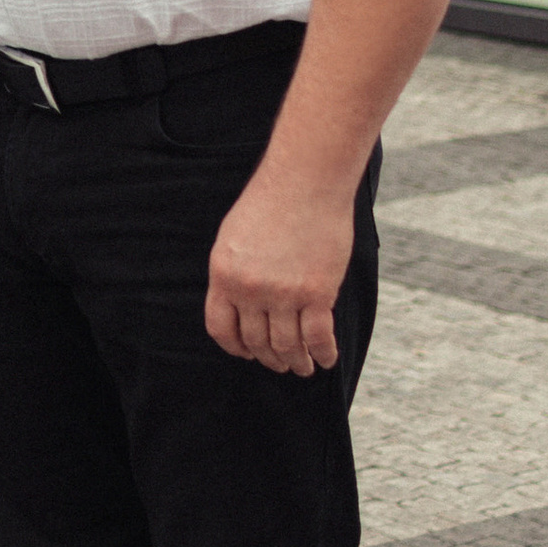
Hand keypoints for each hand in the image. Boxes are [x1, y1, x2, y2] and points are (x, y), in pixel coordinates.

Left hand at [204, 165, 350, 377]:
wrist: (306, 179)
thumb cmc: (273, 202)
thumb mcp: (235, 236)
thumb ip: (235, 272)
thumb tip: (240, 305)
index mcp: (224, 275)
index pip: (221, 328)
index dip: (235, 347)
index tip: (248, 354)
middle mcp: (250, 289)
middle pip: (257, 341)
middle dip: (270, 358)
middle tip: (281, 364)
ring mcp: (284, 293)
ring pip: (287, 345)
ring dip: (296, 362)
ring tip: (303, 367)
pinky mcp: (317, 292)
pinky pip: (318, 337)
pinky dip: (323, 354)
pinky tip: (326, 359)